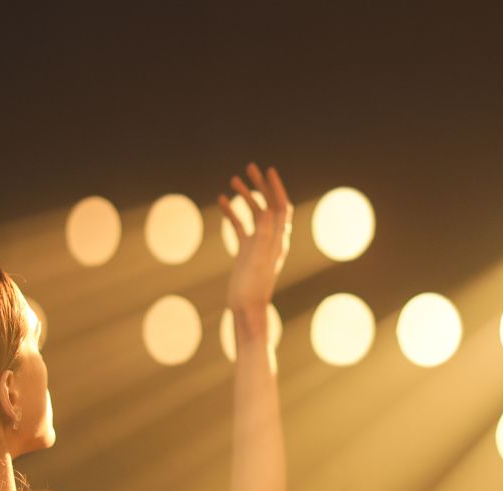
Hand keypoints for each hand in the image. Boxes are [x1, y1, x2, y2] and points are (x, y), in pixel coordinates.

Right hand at [217, 162, 291, 312]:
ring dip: (245, 197)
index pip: (281, 207)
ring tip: (233, 180)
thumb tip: (270, 210)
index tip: (268, 170)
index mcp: (278, 240)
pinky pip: (240, 227)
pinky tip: (221, 202)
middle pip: (269, 206)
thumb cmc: (253, 288)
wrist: (245, 309)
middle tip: (249, 168)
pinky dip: (232, 213)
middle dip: (260, 186)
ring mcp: (258, 245)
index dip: (276, 188)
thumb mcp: (259, 259)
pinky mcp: (246, 251)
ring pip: (253, 214)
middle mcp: (271, 239)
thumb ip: (265, 235)